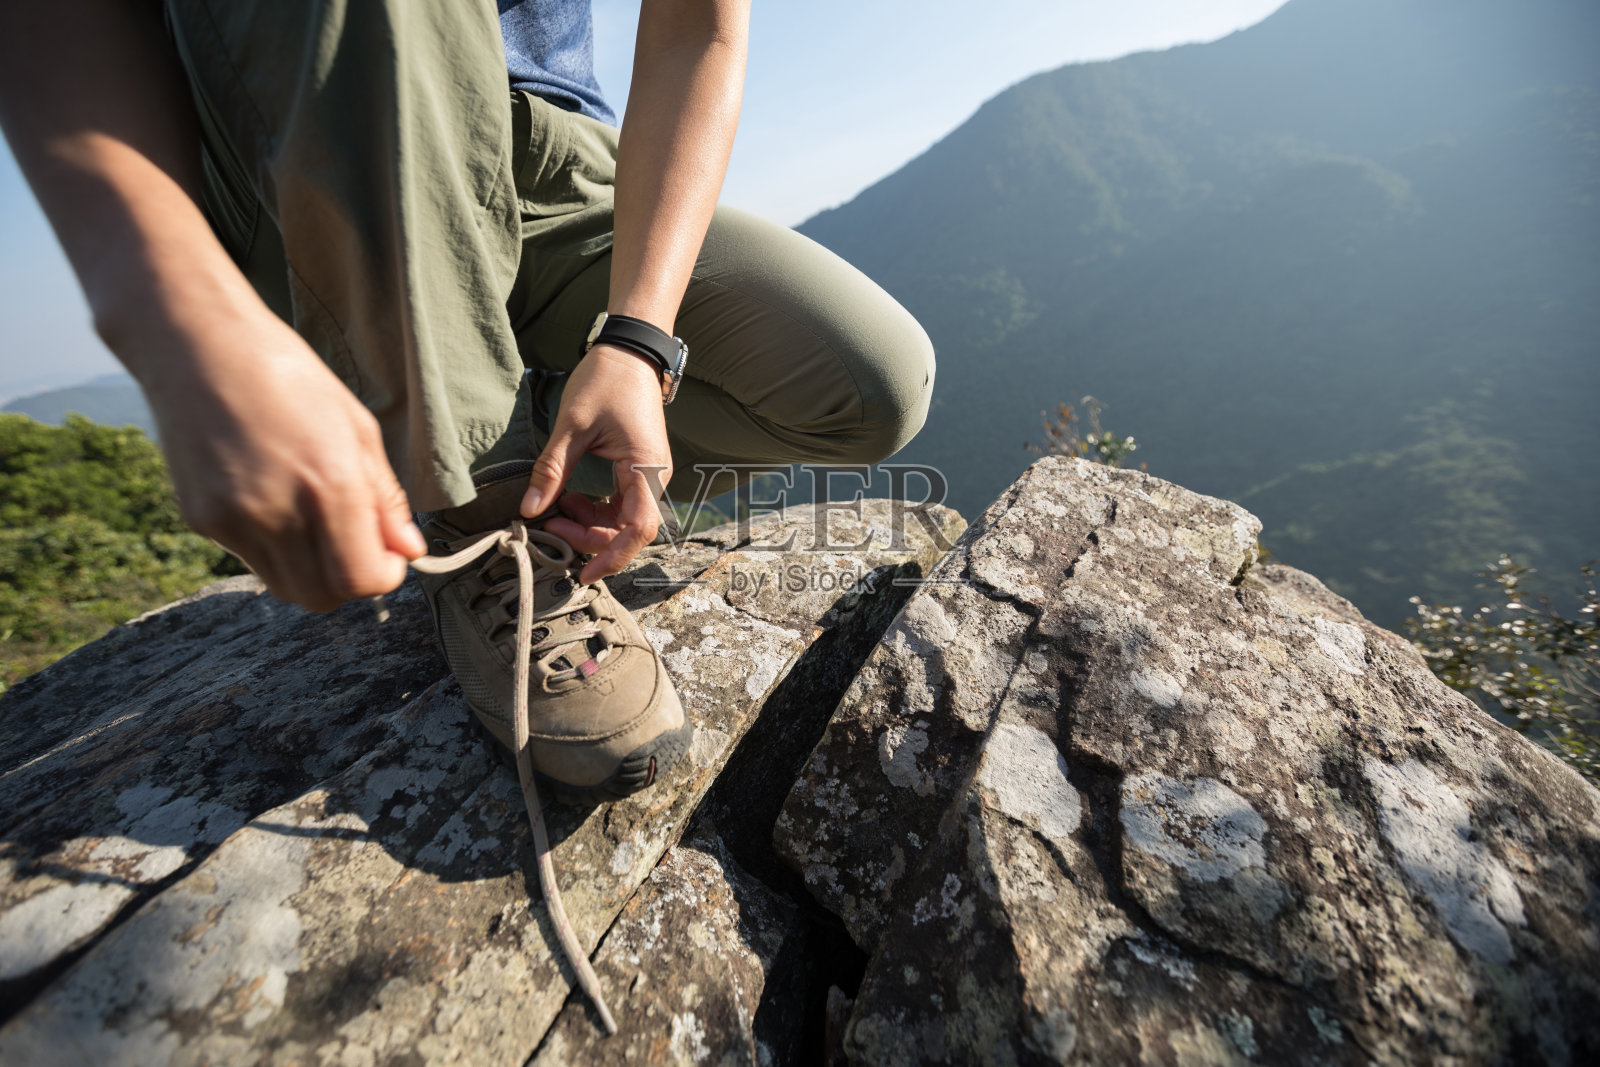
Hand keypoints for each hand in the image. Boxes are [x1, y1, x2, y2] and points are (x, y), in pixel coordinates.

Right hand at [145, 310, 425, 611]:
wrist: (197, 344)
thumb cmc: (287, 375)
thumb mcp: (357, 427)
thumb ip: (385, 498)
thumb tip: (408, 550)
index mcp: (328, 485)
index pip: (362, 579)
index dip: (384, 575)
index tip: (389, 555)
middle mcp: (277, 512)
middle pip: (323, 596)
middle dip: (349, 581)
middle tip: (358, 543)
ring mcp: (232, 521)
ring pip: (285, 585)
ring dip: (312, 570)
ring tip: (316, 517)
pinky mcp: (200, 520)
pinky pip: (250, 558)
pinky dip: (274, 547)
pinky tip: (273, 498)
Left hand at [521, 344, 671, 582]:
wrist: (628, 353)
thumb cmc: (606, 381)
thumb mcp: (572, 426)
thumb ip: (552, 471)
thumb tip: (530, 511)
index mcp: (646, 468)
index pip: (637, 530)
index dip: (611, 557)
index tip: (583, 573)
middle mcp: (653, 478)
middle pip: (627, 532)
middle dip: (589, 539)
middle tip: (549, 526)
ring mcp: (646, 477)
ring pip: (621, 522)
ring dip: (589, 525)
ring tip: (555, 507)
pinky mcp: (636, 473)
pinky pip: (618, 507)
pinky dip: (593, 512)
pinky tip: (570, 499)